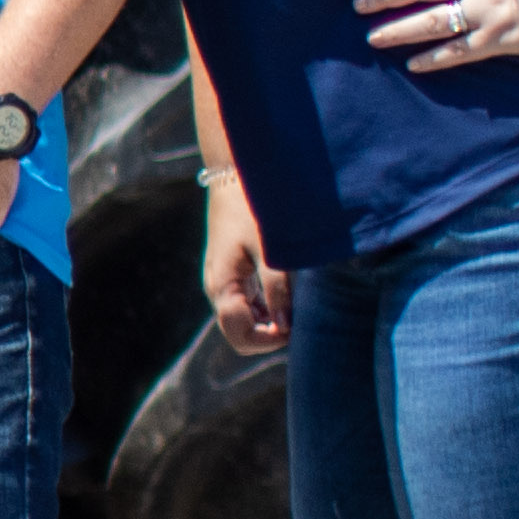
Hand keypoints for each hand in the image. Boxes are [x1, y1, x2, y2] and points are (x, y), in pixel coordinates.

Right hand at [202, 171, 290, 355]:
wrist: (233, 177)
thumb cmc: (252, 209)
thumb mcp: (269, 249)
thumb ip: (277, 288)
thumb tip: (286, 326)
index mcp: (222, 286)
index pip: (240, 335)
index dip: (269, 340)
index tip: (297, 328)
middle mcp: (218, 290)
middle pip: (240, 334)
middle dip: (270, 336)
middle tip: (301, 321)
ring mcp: (223, 284)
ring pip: (245, 322)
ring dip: (270, 323)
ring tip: (298, 306)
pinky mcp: (232, 276)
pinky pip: (247, 306)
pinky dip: (267, 310)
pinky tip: (288, 295)